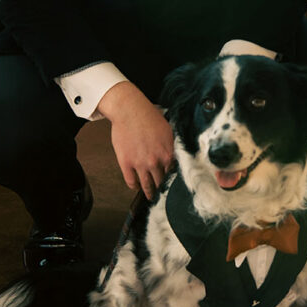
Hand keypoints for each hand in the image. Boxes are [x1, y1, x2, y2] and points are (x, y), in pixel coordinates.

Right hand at [98, 81, 174, 199]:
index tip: (174, 188)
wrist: (129, 109)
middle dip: (163, 190)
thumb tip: (180, 156)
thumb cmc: (149, 116)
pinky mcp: (126, 163)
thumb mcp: (168, 130)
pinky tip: (137, 186)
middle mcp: (156, 161)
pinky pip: (131, 182)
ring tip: (151, 197)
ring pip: (147, 186)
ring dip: (150, 193)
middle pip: (162, 183)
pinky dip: (135, 186)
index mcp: (168, 153)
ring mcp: (140, 163)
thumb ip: (174, 146)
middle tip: (164, 196)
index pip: (175, 175)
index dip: (174, 182)